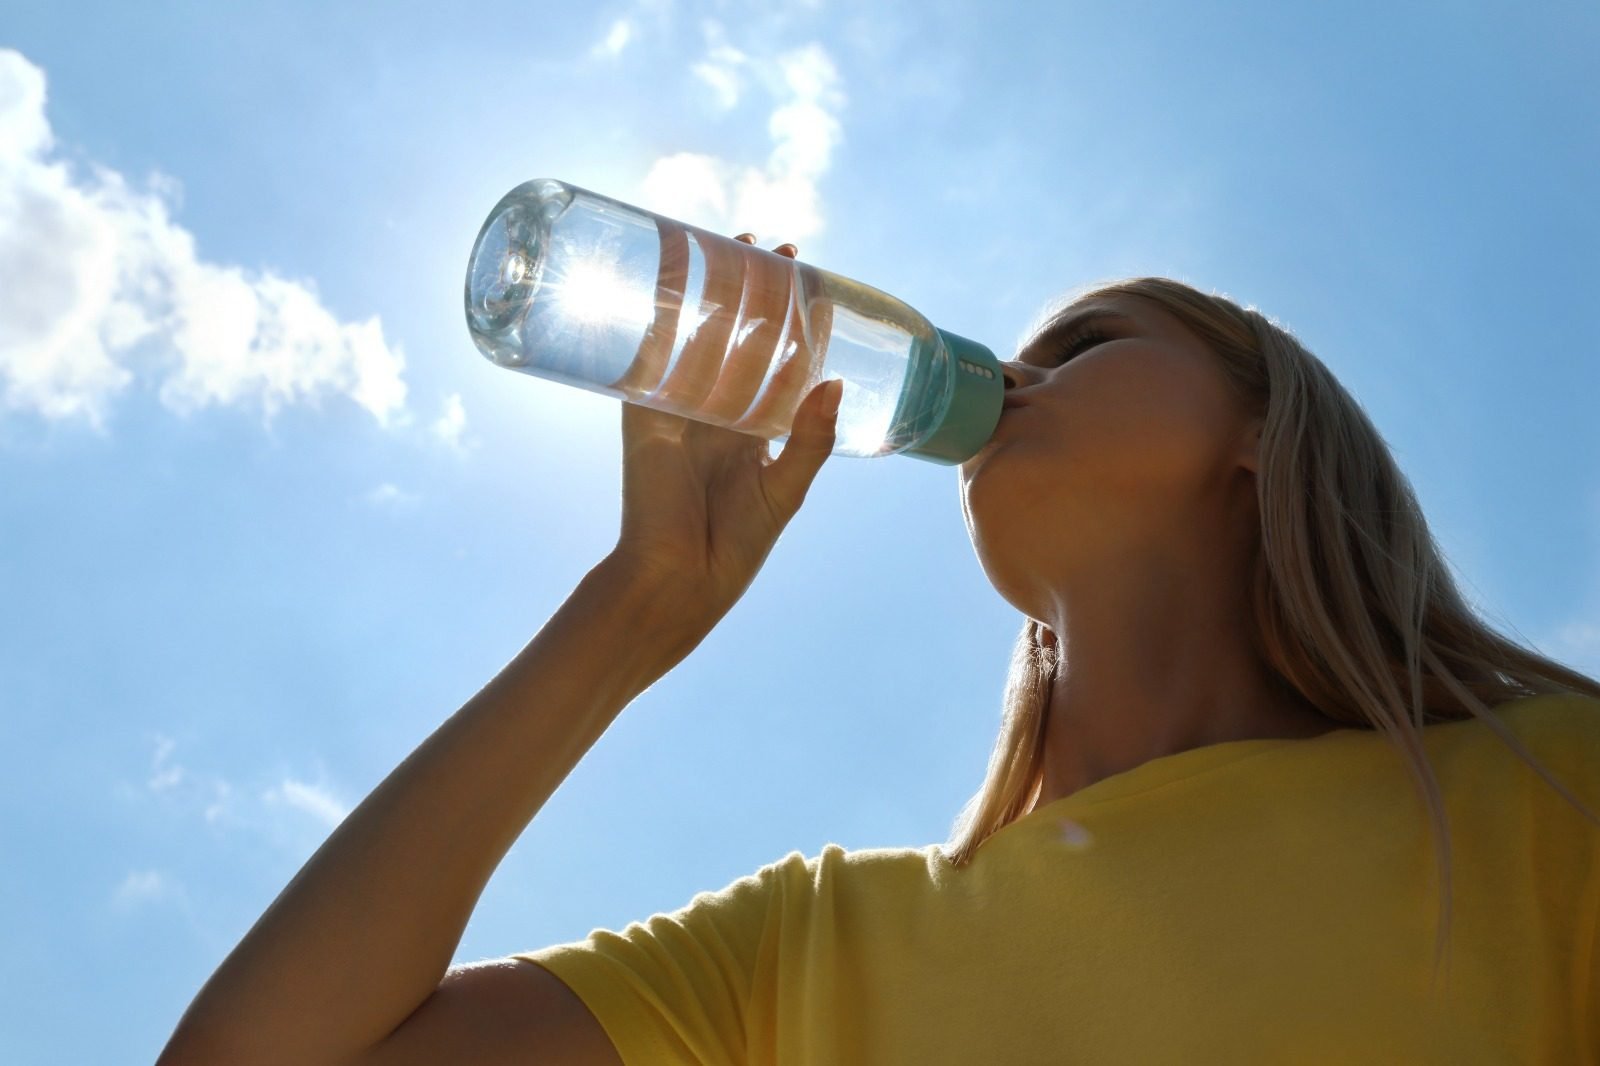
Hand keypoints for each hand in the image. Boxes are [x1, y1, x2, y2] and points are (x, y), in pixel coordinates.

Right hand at [608, 234, 842, 640]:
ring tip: (737, 246)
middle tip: (777, 249)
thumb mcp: (787, 490)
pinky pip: (650, 357)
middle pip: (739, 337)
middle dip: (758, 293)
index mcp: (753, 431)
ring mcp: (680, 410)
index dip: (795, 323)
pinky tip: (668, 279)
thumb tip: (834, 381)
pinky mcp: (644, 415)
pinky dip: (657, 318)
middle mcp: (718, 414)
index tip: (813, 282)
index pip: (779, 362)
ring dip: (716, 293)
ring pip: (700, 337)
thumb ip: (810, 438)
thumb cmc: (737, 546)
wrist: (680, 579)